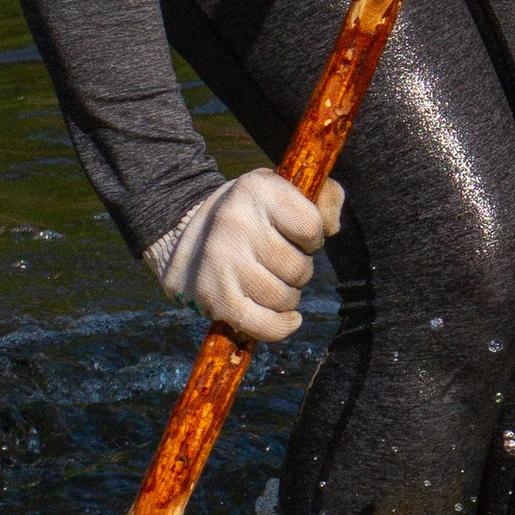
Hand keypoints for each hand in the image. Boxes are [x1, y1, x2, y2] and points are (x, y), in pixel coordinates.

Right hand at [143, 166, 341, 342]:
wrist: (182, 235)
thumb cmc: (249, 213)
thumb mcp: (282, 188)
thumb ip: (322, 197)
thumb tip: (332, 228)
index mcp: (256, 190)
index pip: (312, 228)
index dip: (312, 238)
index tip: (297, 237)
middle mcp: (235, 223)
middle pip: (300, 268)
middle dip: (299, 270)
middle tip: (279, 261)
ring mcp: (222, 262)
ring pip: (286, 298)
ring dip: (288, 295)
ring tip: (271, 280)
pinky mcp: (216, 298)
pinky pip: (265, 325)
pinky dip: (281, 327)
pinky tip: (289, 318)